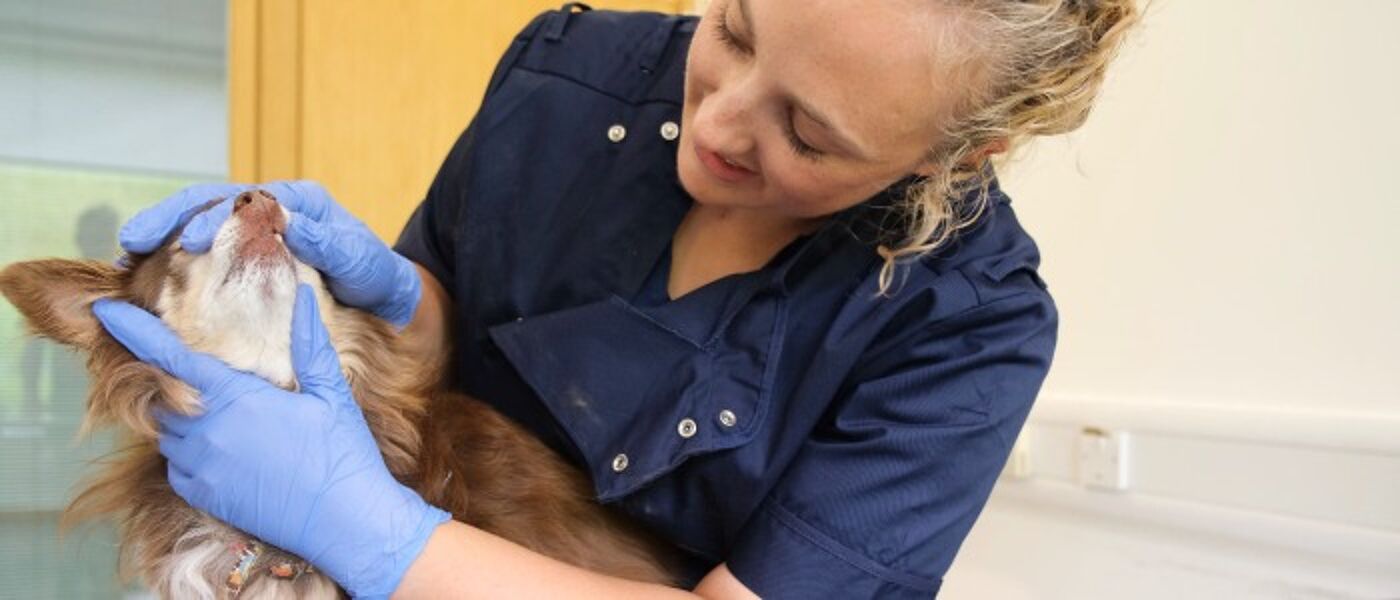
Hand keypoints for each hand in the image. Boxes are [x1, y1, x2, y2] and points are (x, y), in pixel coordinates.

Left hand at [92, 285, 449, 598]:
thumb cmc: (343, 454)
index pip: (168, 356)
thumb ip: (310, 343)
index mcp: (236, 398)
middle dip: (168, 382)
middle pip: (160, 395)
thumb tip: (306, 296)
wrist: (343, 521)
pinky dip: (189, 453)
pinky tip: (225, 452)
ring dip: (180, 418)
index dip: (133, 330)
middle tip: (198, 378)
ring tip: (220, 417)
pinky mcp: (202, 495)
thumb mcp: (332, 393)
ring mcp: (201, 467)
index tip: (105, 310)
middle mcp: (207, 431)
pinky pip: (175, 465)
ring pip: (165, 432)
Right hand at [119, 180, 421, 327]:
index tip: (189, 243)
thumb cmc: (373, 275)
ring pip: (200, 224)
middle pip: (210, 203)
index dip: (212, 217)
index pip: (244, 199)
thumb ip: (328, 243)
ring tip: (129, 257)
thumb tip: (288, 222)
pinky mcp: (247, 259)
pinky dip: (178, 261)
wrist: (383, 299)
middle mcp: (271, 209)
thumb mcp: (358, 259)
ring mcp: (256, 234)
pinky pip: (208, 254)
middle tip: (134, 241)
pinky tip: (150, 277)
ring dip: (164, 237)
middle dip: (170, 218)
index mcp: (297, 200)